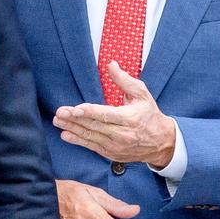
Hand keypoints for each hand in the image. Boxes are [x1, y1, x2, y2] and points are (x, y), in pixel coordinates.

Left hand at [53, 61, 176, 167]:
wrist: (162, 143)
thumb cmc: (149, 115)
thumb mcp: (142, 95)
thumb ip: (125, 80)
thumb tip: (111, 64)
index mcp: (130, 118)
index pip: (106, 115)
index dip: (90, 112)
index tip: (76, 108)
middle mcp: (123, 134)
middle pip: (95, 126)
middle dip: (75, 120)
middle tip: (59, 113)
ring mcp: (116, 146)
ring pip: (91, 137)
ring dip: (72, 129)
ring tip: (58, 121)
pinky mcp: (112, 154)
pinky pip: (92, 147)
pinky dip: (78, 141)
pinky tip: (66, 135)